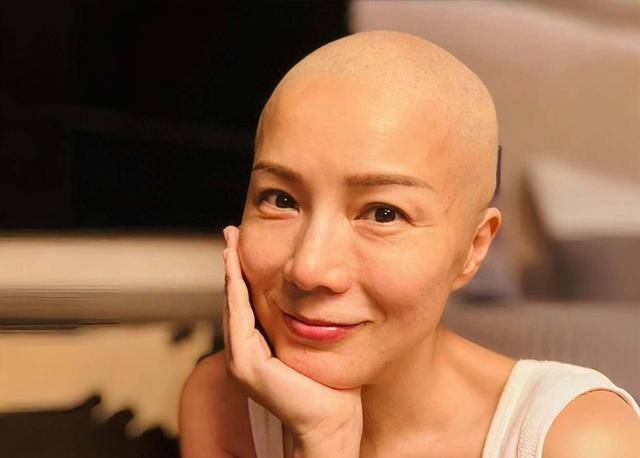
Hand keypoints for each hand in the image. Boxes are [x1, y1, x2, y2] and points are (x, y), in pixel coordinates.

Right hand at [222, 225, 362, 455]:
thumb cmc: (331, 387)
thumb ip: (308, 323)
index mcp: (261, 347)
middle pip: (237, 299)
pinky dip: (236, 292)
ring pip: (234, 305)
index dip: (245, 272)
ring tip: (229, 244)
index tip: (243, 245)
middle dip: (233, 265)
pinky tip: (236, 269)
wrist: (332, 422)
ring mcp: (242, 360)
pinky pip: (240, 319)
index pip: (250, 302)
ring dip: (230, 272)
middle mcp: (246, 352)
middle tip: (231, 234)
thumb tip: (321, 296)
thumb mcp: (315, 344)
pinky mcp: (247, 365)